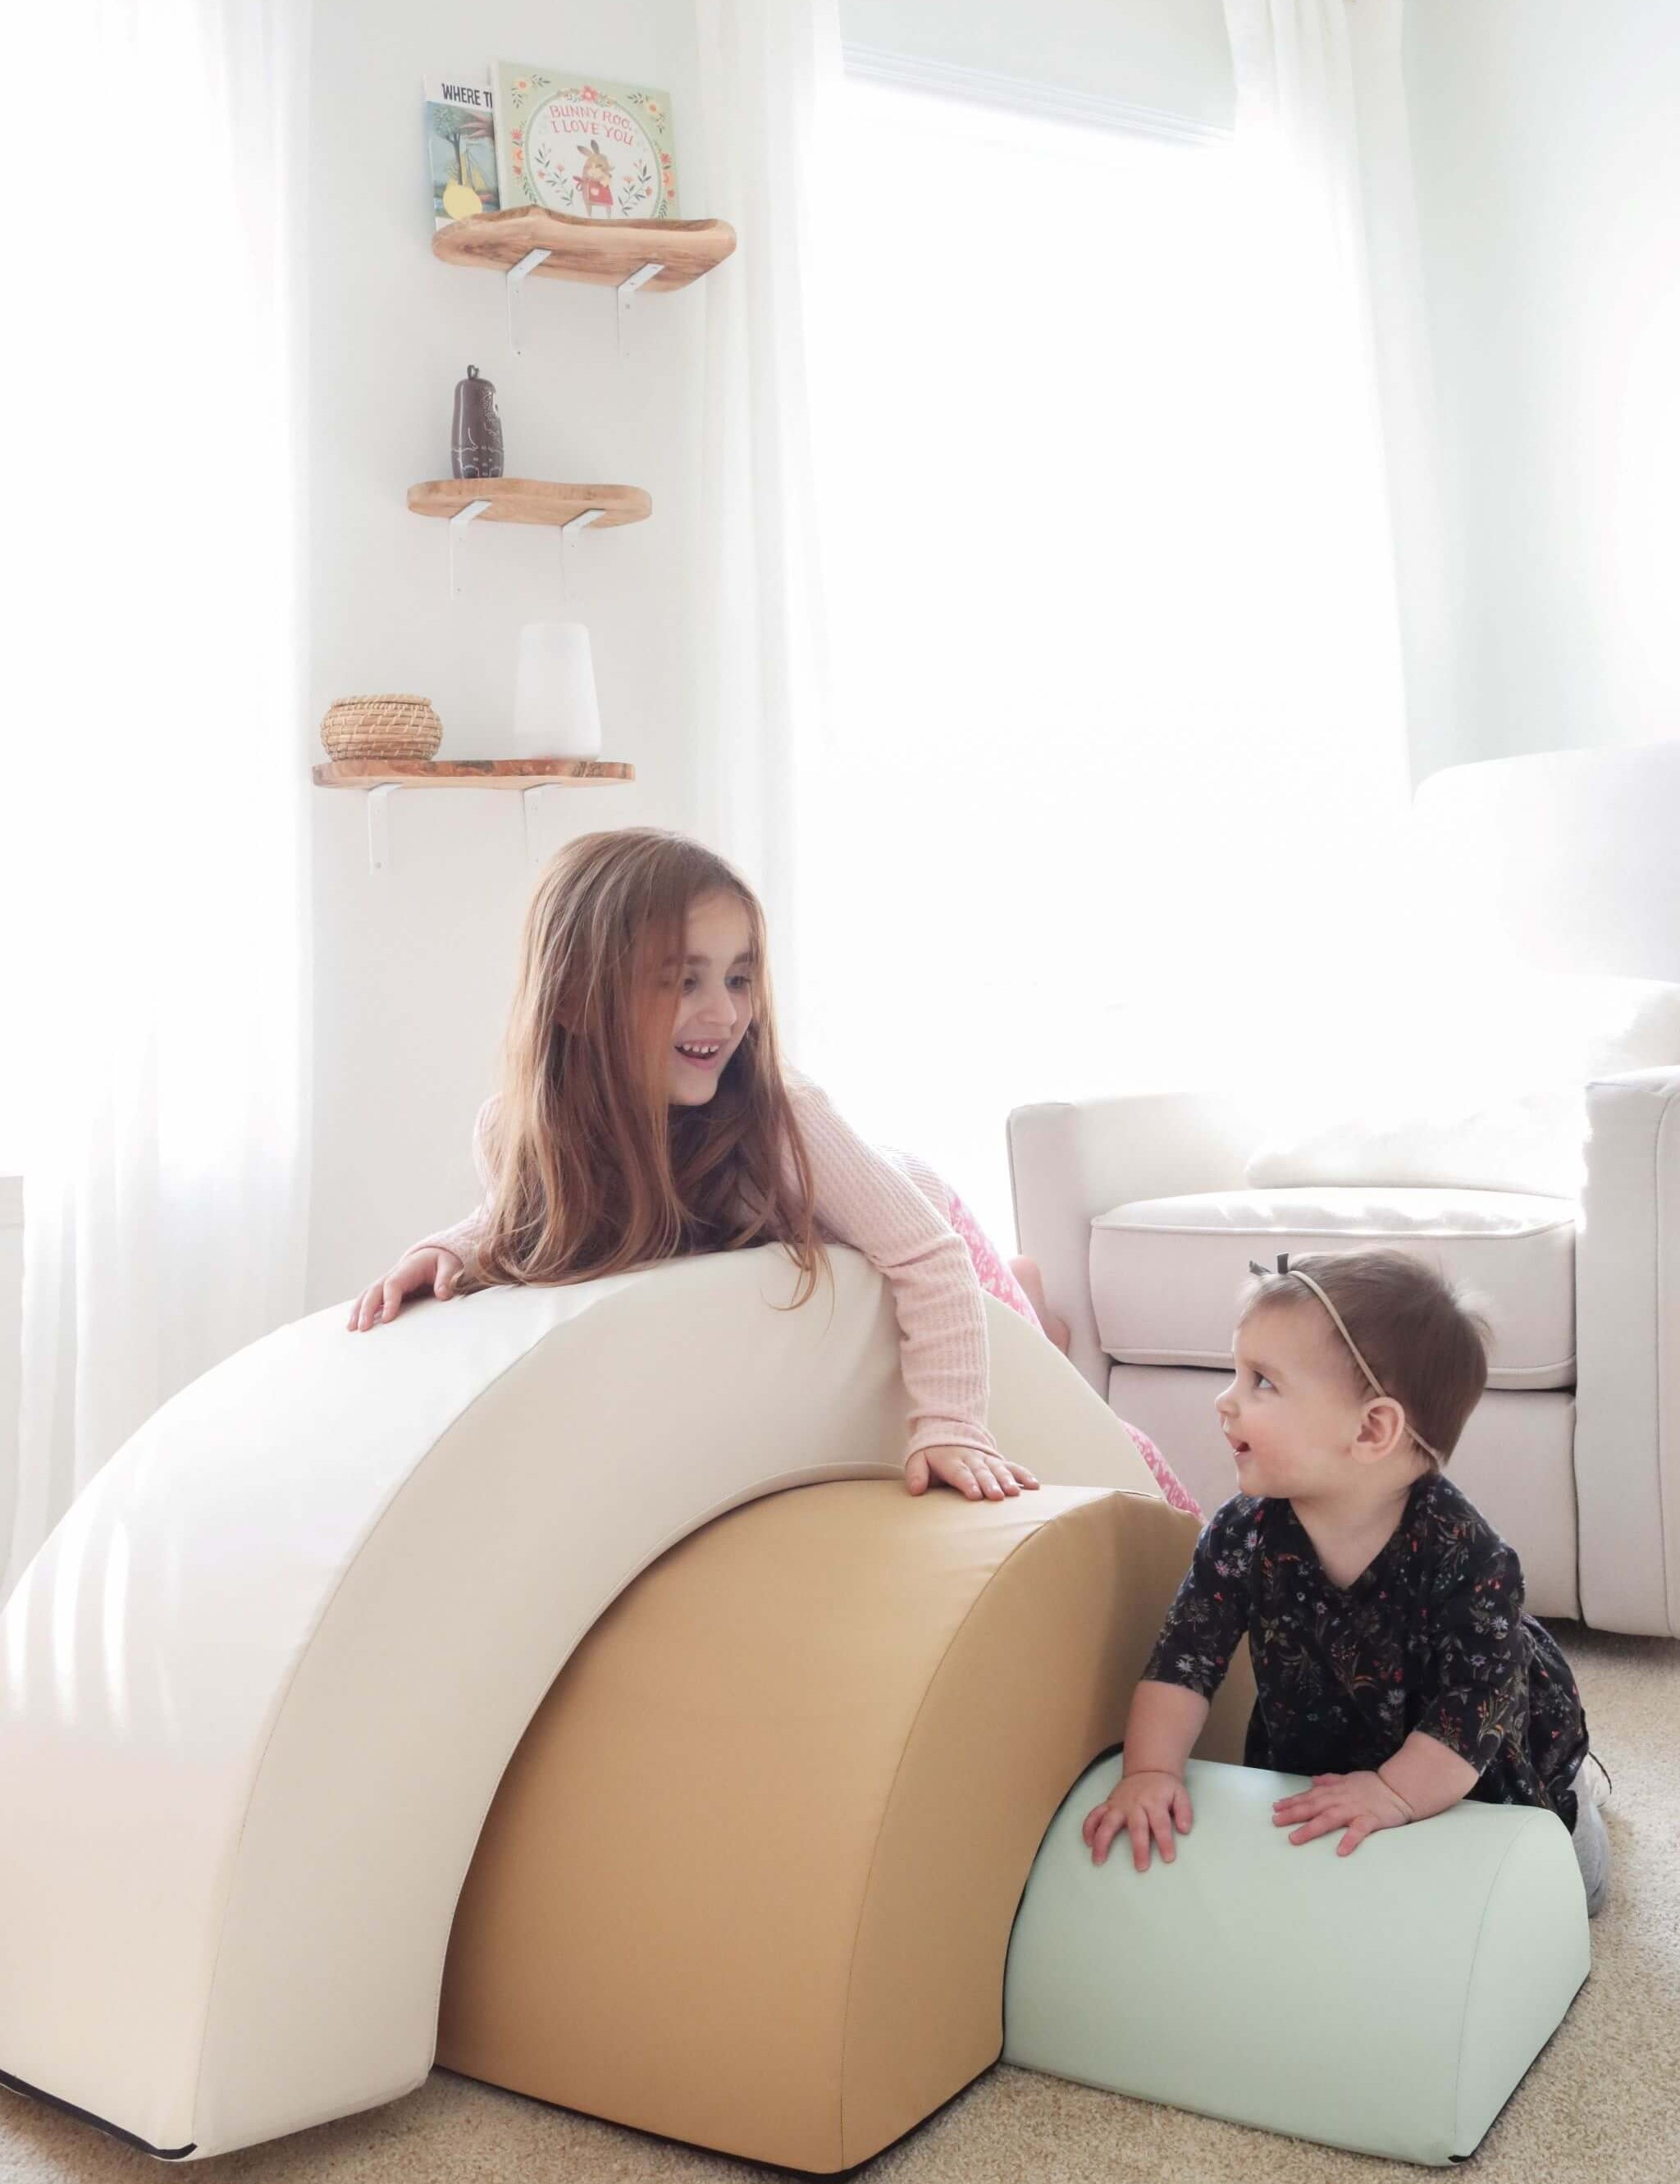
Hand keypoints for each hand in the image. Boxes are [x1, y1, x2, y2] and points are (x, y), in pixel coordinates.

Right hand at [347, 1247, 464, 1331]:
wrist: (434, 1256)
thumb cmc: (442, 1262)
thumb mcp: (449, 1266)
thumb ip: (446, 1279)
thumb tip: (442, 1294)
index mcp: (407, 1269)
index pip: (393, 1284)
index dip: (388, 1301)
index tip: (387, 1319)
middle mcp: (393, 1274)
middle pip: (374, 1290)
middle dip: (366, 1309)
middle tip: (362, 1328)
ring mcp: (387, 1282)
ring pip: (367, 1295)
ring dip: (357, 1310)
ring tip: (351, 1328)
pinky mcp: (386, 1290)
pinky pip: (370, 1299)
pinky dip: (360, 1310)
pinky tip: (354, 1323)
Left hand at [903, 1445, 1039, 1499]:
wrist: (948, 1433)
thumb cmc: (932, 1455)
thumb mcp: (917, 1460)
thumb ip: (915, 1474)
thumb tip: (915, 1489)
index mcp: (952, 1461)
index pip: (960, 1473)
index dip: (967, 1483)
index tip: (974, 1494)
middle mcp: (972, 1460)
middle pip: (982, 1472)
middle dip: (990, 1484)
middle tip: (998, 1496)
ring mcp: (987, 1460)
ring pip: (999, 1469)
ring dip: (1008, 1480)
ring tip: (1016, 1493)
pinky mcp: (998, 1462)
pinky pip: (1013, 1467)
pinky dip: (1024, 1475)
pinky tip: (1035, 1486)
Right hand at [1082, 1770, 1193, 1870]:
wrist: (1148, 1769)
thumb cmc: (1165, 1788)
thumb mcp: (1180, 1795)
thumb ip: (1184, 1811)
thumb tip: (1184, 1829)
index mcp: (1155, 1802)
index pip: (1161, 1823)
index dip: (1165, 1841)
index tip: (1168, 1858)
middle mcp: (1135, 1804)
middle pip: (1136, 1827)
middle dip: (1138, 1847)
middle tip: (1141, 1867)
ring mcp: (1119, 1804)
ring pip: (1107, 1822)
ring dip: (1102, 1841)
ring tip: (1098, 1860)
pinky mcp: (1109, 1804)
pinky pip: (1094, 1815)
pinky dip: (1088, 1827)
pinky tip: (1087, 1842)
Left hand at [1272, 1770, 1414, 1854]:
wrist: (1398, 1788)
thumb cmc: (1372, 1785)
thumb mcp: (1348, 1779)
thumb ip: (1330, 1781)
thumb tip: (1314, 1781)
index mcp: (1335, 1791)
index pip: (1309, 1796)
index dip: (1291, 1801)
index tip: (1275, 1807)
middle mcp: (1340, 1799)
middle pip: (1313, 1807)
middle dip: (1293, 1813)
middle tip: (1275, 1820)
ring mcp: (1354, 1810)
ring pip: (1328, 1819)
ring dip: (1310, 1828)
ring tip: (1295, 1838)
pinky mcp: (1370, 1820)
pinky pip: (1358, 1831)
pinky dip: (1349, 1840)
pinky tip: (1340, 1851)